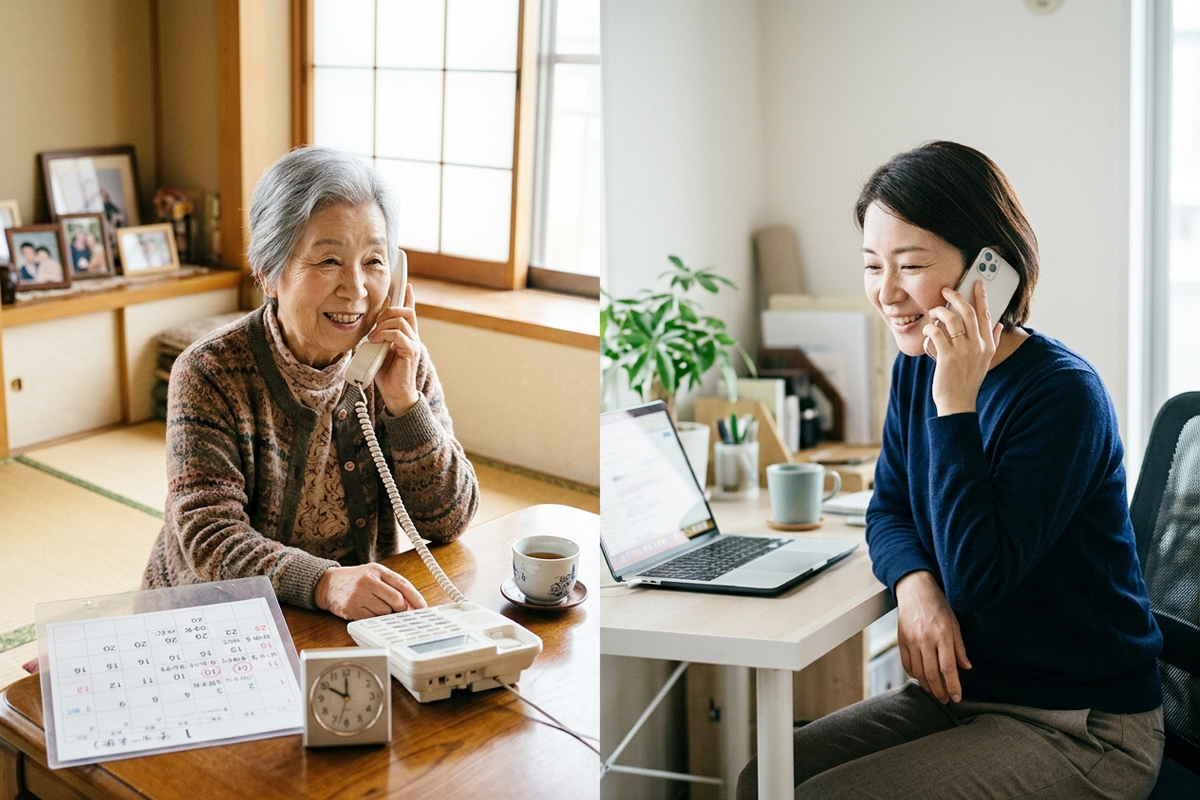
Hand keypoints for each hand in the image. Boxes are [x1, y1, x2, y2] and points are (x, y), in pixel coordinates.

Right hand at [314, 562, 427, 619]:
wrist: (327, 584)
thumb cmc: (355, 580)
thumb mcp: (374, 575)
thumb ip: (392, 586)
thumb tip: (411, 604)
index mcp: (377, 570)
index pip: (403, 584)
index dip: (416, 598)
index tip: (423, 608)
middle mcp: (368, 581)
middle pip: (396, 600)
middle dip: (401, 609)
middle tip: (400, 612)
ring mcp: (359, 595)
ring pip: (385, 611)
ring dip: (385, 613)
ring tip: (374, 606)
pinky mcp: (352, 608)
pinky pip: (372, 619)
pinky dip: (373, 619)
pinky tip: (366, 611)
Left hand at [368, 283, 421, 415]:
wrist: (395, 394)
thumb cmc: (386, 374)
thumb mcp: (378, 351)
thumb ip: (377, 338)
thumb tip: (368, 329)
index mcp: (406, 336)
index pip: (410, 312)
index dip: (409, 298)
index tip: (407, 286)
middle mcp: (412, 337)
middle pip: (406, 311)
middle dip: (389, 311)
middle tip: (376, 324)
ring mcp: (413, 344)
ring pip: (400, 321)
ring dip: (382, 325)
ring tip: (373, 337)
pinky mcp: (411, 351)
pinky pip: (398, 334)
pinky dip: (384, 335)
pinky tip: (376, 341)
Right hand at [895, 570, 970, 702]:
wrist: (915, 591)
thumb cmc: (938, 606)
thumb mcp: (954, 624)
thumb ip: (959, 648)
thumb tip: (966, 667)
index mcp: (942, 636)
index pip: (948, 668)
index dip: (953, 686)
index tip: (957, 698)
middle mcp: (925, 640)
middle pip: (931, 674)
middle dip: (939, 691)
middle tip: (946, 700)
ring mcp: (911, 641)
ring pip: (918, 672)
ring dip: (926, 686)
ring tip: (935, 692)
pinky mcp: (901, 641)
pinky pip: (906, 664)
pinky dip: (913, 675)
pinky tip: (920, 678)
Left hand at [923, 280, 1001, 415]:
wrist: (958, 404)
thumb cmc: (968, 381)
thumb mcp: (985, 361)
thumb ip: (992, 341)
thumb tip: (999, 324)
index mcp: (988, 345)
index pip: (986, 315)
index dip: (981, 297)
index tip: (977, 283)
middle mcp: (978, 346)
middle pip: (969, 312)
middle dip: (957, 297)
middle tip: (946, 290)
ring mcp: (963, 351)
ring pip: (952, 320)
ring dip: (940, 311)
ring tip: (933, 311)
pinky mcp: (947, 357)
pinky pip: (937, 333)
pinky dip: (930, 328)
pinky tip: (927, 328)